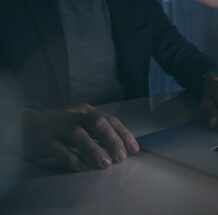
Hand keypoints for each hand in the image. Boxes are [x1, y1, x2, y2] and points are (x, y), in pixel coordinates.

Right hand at [5, 103, 138, 171]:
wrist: (24, 127)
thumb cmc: (59, 128)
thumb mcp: (81, 124)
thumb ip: (98, 133)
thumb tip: (122, 148)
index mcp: (85, 111)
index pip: (109, 120)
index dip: (123, 134)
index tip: (133, 149)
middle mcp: (72, 115)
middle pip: (96, 124)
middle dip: (111, 141)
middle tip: (121, 158)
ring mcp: (56, 126)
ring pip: (77, 134)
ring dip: (94, 150)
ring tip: (104, 164)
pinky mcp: (41, 139)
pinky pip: (57, 148)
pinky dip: (70, 157)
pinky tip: (81, 167)